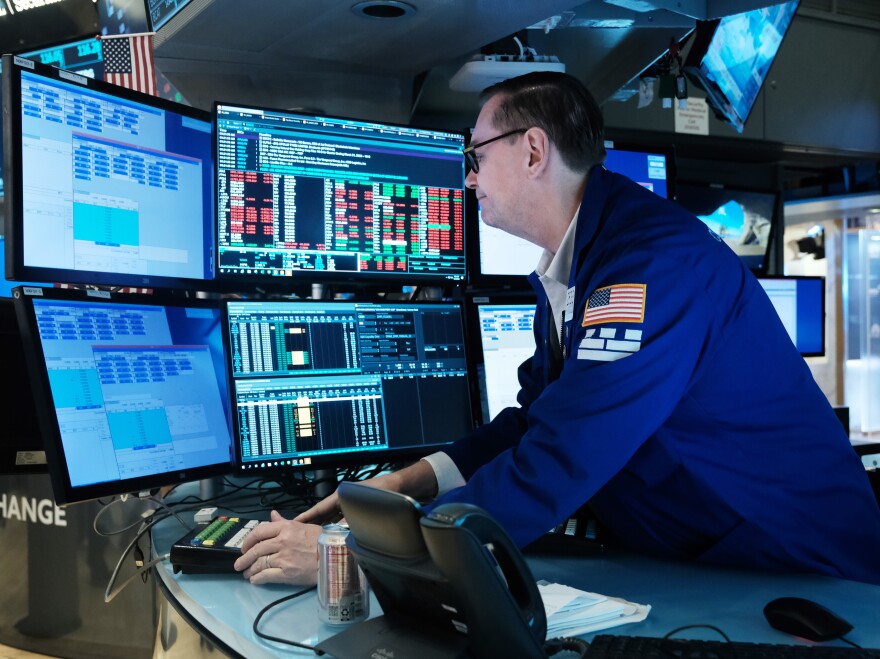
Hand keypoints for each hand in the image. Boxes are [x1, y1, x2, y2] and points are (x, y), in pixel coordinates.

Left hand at [234, 511, 321, 584]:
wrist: (334, 556)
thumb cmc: (321, 540)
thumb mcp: (303, 526)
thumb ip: (284, 522)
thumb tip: (272, 514)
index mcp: (286, 528)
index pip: (259, 531)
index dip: (248, 540)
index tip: (244, 547)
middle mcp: (281, 541)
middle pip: (256, 550)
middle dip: (244, 559)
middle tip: (239, 564)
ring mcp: (283, 558)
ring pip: (259, 564)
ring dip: (250, 570)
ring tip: (247, 574)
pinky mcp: (286, 573)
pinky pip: (266, 576)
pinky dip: (257, 579)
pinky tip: (255, 580)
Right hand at [294, 459, 438, 523]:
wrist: (403, 486)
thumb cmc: (385, 491)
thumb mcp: (365, 505)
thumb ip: (351, 519)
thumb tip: (340, 534)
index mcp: (341, 496)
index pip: (318, 508)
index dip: (306, 517)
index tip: (293, 524)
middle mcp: (344, 500)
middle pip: (323, 514)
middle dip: (311, 524)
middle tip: (298, 535)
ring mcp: (350, 505)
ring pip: (331, 518)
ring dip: (322, 527)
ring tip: (310, 539)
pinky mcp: (358, 511)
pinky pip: (341, 520)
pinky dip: (334, 528)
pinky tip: (331, 537)